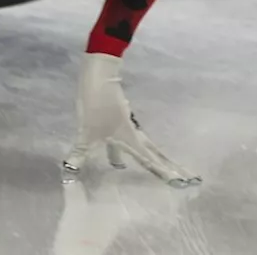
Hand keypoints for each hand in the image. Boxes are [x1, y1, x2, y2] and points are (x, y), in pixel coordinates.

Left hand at [63, 53, 200, 187]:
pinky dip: (133, 150)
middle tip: (184, 177)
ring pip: (142, 146)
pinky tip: (120, 156)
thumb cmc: (97, 105)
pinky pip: (129, 139)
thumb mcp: (86, 132)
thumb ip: (81, 153)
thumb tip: (71, 172)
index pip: (149, 161)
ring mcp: (126, 124)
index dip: (162, 172)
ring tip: (157, 170)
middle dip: (166, 165)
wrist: (100, 75)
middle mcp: (132, 133)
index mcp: (129, 139)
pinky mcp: (117, 118)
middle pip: (153, 153)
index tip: (180, 182)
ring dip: (151, 158)